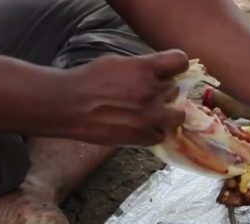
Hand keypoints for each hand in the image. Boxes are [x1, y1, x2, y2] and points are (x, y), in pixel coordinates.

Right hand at [63, 49, 188, 146]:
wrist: (69, 106)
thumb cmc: (88, 80)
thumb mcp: (117, 62)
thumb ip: (141, 67)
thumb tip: (158, 72)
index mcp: (145, 68)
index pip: (180, 61)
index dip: (177, 66)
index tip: (171, 70)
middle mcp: (151, 91)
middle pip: (176, 90)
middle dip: (166, 92)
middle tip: (151, 95)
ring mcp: (149, 116)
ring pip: (178, 116)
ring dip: (168, 114)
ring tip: (152, 114)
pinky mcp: (142, 136)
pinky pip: (162, 135)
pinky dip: (154, 131)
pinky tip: (141, 127)